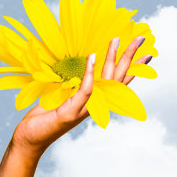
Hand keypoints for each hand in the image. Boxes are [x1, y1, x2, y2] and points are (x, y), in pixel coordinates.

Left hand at [12, 35, 152, 153]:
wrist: (29, 139)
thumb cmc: (44, 118)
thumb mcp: (60, 97)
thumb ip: (72, 85)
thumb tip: (77, 68)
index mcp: (93, 100)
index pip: (118, 81)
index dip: (133, 68)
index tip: (147, 53)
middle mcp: (93, 105)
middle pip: (117, 77)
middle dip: (130, 57)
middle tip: (141, 37)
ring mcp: (83, 109)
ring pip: (105, 81)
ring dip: (111, 59)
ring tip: (116, 40)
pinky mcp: (70, 112)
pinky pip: (85, 90)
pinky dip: (90, 74)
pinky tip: (93, 57)